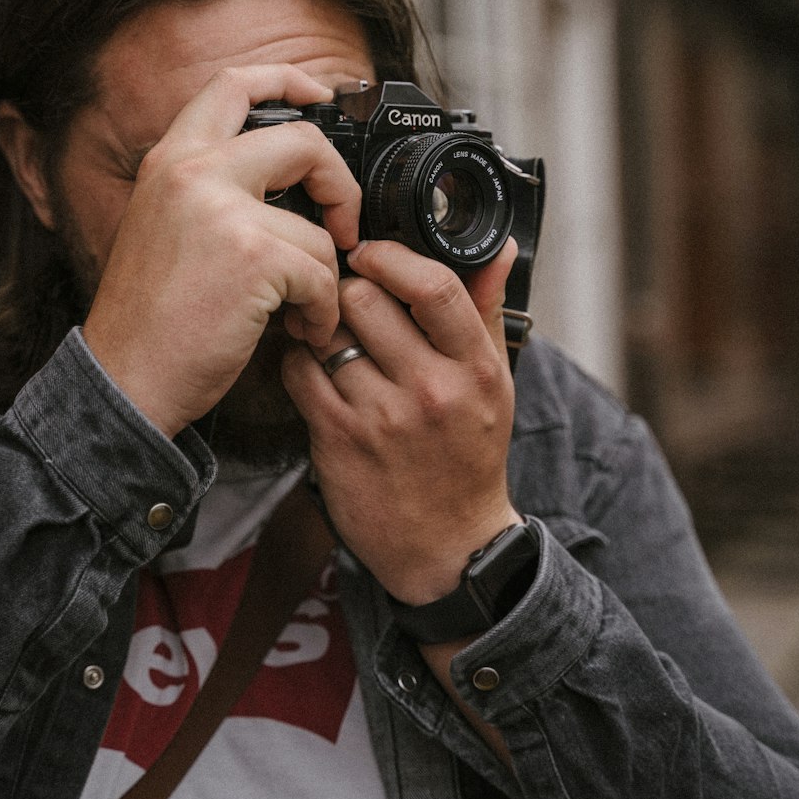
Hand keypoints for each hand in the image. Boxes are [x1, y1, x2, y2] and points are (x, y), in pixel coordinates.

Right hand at [83, 65, 361, 437]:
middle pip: (303, 141)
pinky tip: (301, 330)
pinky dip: (323, 311)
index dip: (288, 79)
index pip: (234, 84)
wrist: (126, 378)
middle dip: (340, 186)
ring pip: (319, 228)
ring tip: (303, 310)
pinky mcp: (253, 256)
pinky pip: (323, 274)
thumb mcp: (170, 227)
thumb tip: (293, 183)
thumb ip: (217, 191)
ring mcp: (222, 210)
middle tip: (342, 229)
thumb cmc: (152, 320)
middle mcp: (192, 172)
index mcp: (171, 160)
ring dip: (325, 279)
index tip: (322, 96)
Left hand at [281, 238, 520, 602]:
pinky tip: (316, 370)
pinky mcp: (338, 441)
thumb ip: (486, 312)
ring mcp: (382, 417)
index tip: (372, 253)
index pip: (433, 286)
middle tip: (348, 301)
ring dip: (321, 327)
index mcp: (475, 369)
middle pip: (365, 299)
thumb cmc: (469, 457)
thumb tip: (498, 250)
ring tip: (333, 337)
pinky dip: (300, 361)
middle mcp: (432, 391)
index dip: (391, 256)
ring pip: (326, 333)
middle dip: (349, 291)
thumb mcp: (494, 384)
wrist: (448, 548)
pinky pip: (299, 372)